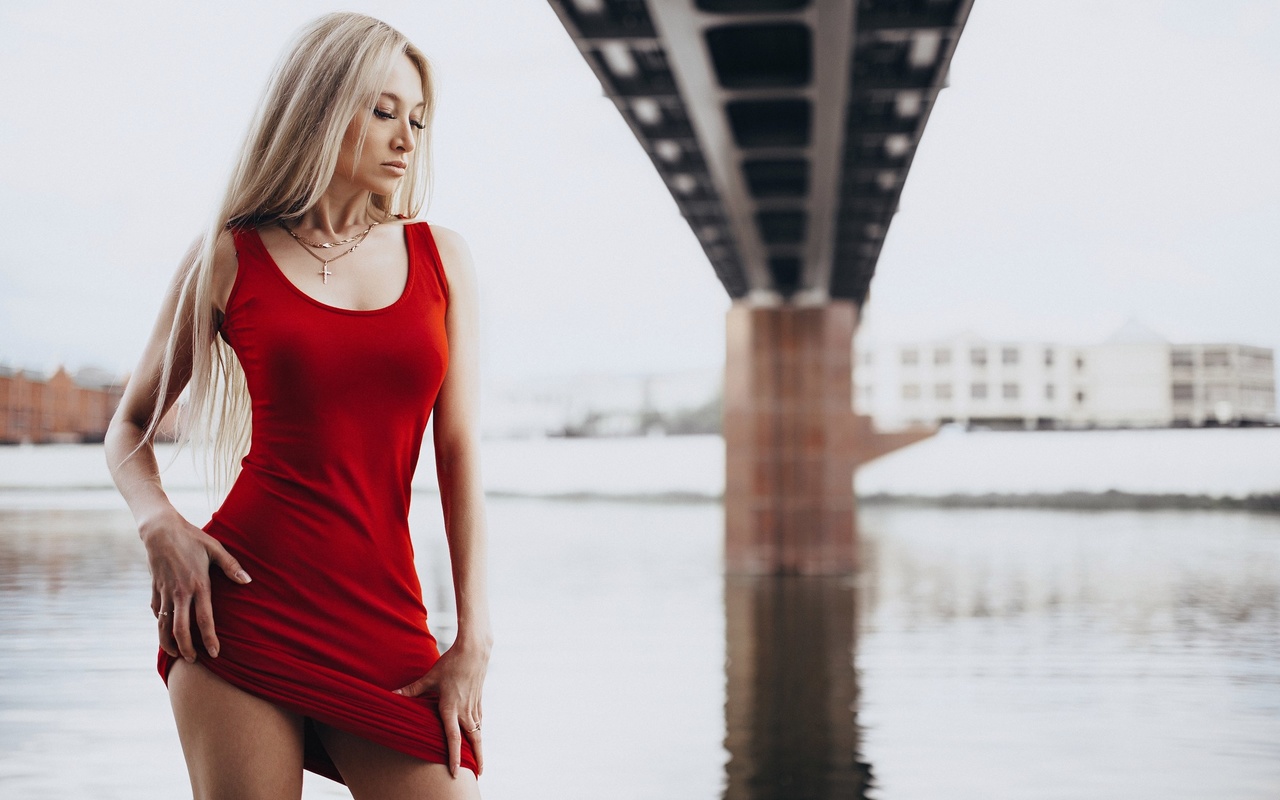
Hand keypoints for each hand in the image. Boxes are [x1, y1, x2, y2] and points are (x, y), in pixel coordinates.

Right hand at [141, 509, 250, 662]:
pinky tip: (166, 630)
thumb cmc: (192, 538)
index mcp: (198, 585)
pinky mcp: (155, 589)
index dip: (209, 639)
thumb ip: (231, 566)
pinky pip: (157, 612)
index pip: (204, 619)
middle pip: (180, 630)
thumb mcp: (215, 548)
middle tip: (194, 660)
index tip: (215, 654)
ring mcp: (165, 592)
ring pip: (164, 626)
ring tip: (177, 653)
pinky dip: (161, 625)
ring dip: (169, 643)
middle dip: (187, 649)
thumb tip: (247, 581)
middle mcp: (180, 593)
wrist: (160, 530)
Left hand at [395, 637, 490, 776]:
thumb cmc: (450, 663)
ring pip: (478, 731)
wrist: (475, 650)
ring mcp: (474, 705)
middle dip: (477, 758)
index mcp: (451, 708)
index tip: (456, 772)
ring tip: (480, 761)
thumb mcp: (430, 677)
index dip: (454, 757)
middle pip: (473, 740)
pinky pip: (479, 720)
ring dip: (479, 747)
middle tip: (478, 774)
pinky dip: (478, 731)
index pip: (453, 738)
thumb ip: (412, 690)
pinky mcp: (478, 700)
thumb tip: (392, 695)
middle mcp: (465, 710)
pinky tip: (477, 734)